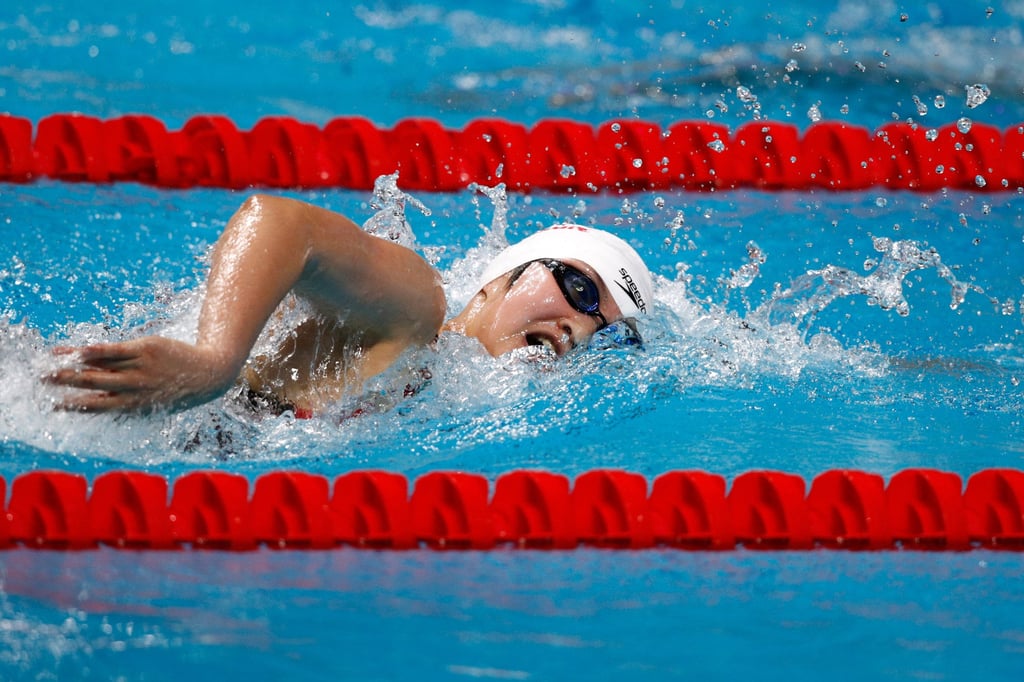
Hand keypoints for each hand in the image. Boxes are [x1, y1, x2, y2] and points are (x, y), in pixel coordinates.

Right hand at [45, 336, 235, 412]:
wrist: (207, 375)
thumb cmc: (174, 389)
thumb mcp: (149, 402)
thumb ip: (124, 401)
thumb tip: (98, 404)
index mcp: (132, 405)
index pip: (96, 406)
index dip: (73, 406)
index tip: (53, 405)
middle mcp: (133, 389)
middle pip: (92, 385)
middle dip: (65, 383)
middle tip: (42, 380)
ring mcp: (138, 369)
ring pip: (99, 367)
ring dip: (72, 365)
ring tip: (50, 362)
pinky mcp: (144, 349)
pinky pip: (114, 350)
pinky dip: (94, 350)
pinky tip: (78, 350)